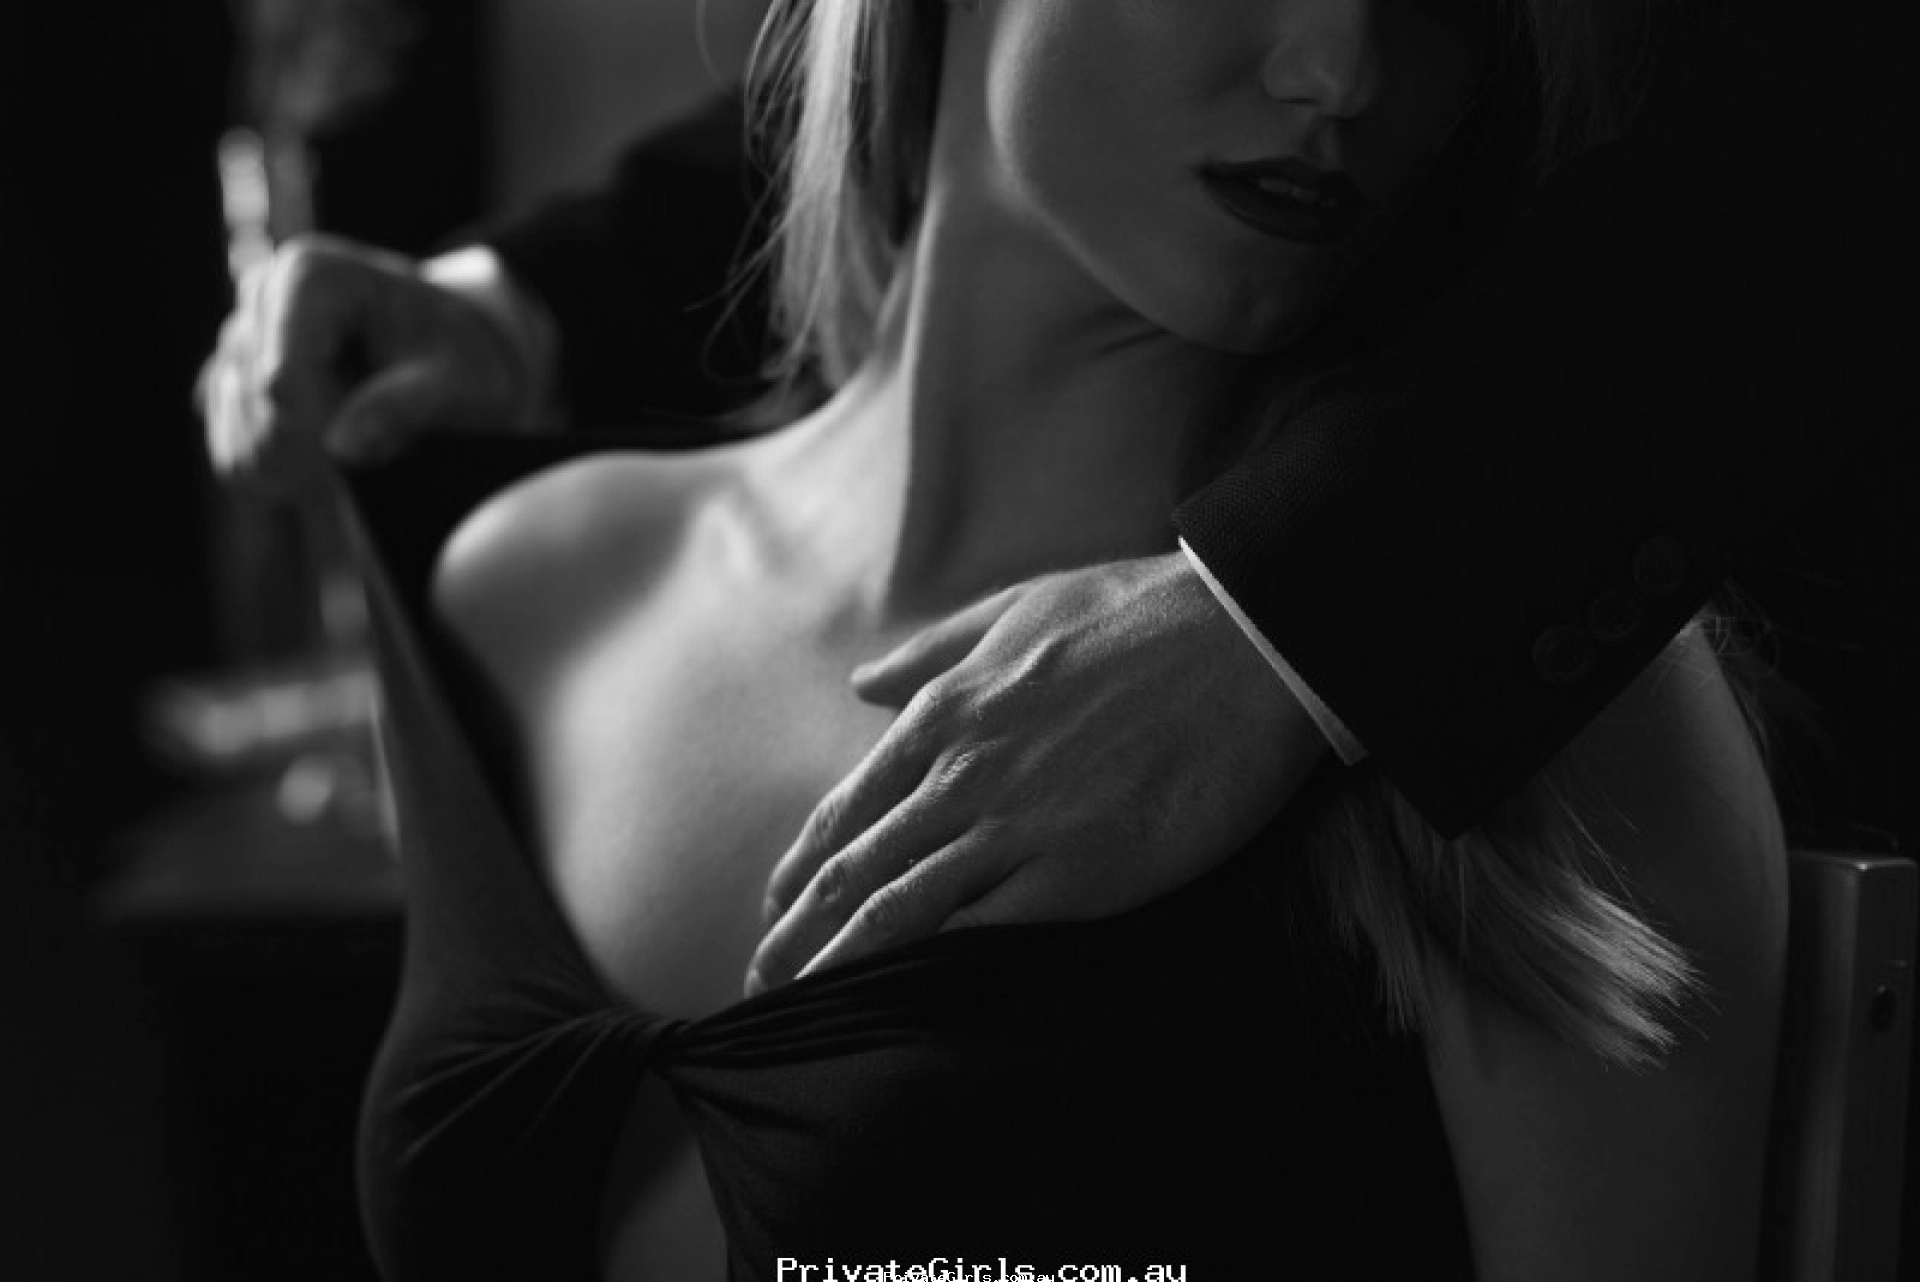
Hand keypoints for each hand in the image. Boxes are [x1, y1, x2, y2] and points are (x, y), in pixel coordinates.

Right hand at [199, 236, 551, 497]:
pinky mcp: (234, 381)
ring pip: (241, 436)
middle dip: (316, 454)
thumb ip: (405, 408)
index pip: (280, 382)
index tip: (367, 458)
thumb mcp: (457, 381)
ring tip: (363, 455)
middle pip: (257, 410)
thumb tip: (341, 448)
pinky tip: (328, 472)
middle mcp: (261, 296)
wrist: (454, 349)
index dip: (321, 435)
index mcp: (309, 277)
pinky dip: (280, 478)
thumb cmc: (461, 357)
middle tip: (378, 458)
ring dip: (301, 470)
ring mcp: (241, 338)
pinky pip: (234, 452)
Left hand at [745, 550, 1329, 995]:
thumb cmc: (1139, 614)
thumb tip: (861, 682)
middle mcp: (962, 775)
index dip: (802, 867)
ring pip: (897, 911)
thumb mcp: (1018, 609)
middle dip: (795, 934)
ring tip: (798, 1007)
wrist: (1247, 640)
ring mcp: (1015, 829)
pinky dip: (927, 970)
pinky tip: (897, 1001)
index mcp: (946, 713)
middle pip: (854, 871)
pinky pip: (980, 934)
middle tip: (757, 979)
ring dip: (837, 964)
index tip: (775, 908)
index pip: (848, 809)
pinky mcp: (1076, 877)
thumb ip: (933, 651)